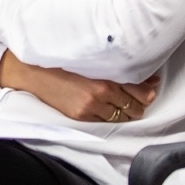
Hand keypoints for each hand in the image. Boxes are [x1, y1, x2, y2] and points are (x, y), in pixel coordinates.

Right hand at [0, 51, 160, 122]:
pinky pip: (106, 122)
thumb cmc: (63, 63)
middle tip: (135, 97)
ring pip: (123, 117)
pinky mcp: (81, 116)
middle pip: (135, 107)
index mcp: (105, 74)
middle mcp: (101, 92)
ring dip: (125, 112)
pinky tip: (106, 108)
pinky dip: (110, 117)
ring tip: (120, 103)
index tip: (148, 89)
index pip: (140, 91)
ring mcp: (91, 106)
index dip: (148, 92)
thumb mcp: (92, 61)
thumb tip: (149, 78)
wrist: (35, 72)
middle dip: (138, 103)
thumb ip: (118, 69)